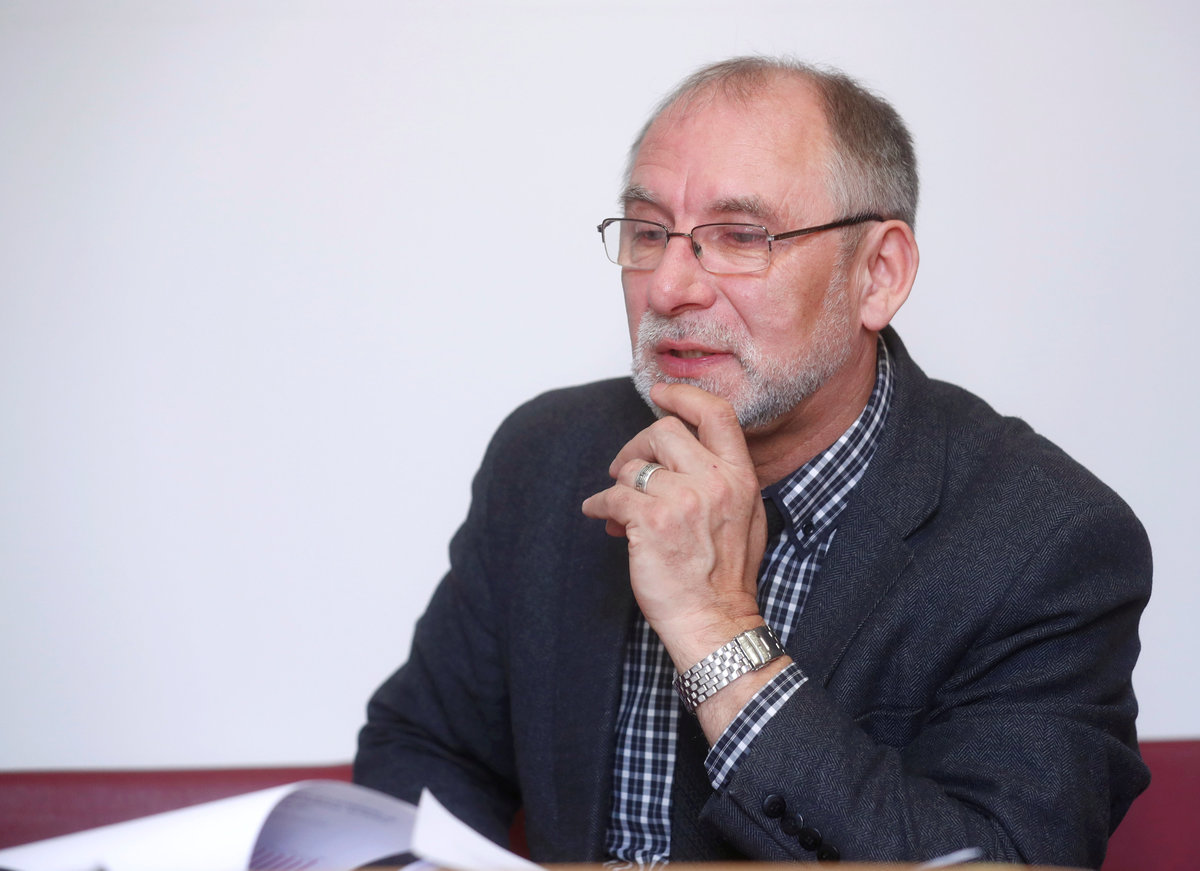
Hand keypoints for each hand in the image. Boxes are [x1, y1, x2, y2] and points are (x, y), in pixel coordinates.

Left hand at [581, 382, 768, 671]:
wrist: (714, 621)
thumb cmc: (726, 575)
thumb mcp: (745, 517)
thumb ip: (722, 479)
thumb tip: (683, 453)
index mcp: (740, 477)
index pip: (716, 414)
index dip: (684, 396)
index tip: (661, 394)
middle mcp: (714, 482)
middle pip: (663, 432)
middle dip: (637, 447)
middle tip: (626, 468)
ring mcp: (682, 501)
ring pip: (634, 467)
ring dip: (619, 483)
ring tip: (620, 508)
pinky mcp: (651, 522)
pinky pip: (612, 496)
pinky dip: (600, 505)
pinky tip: (601, 516)